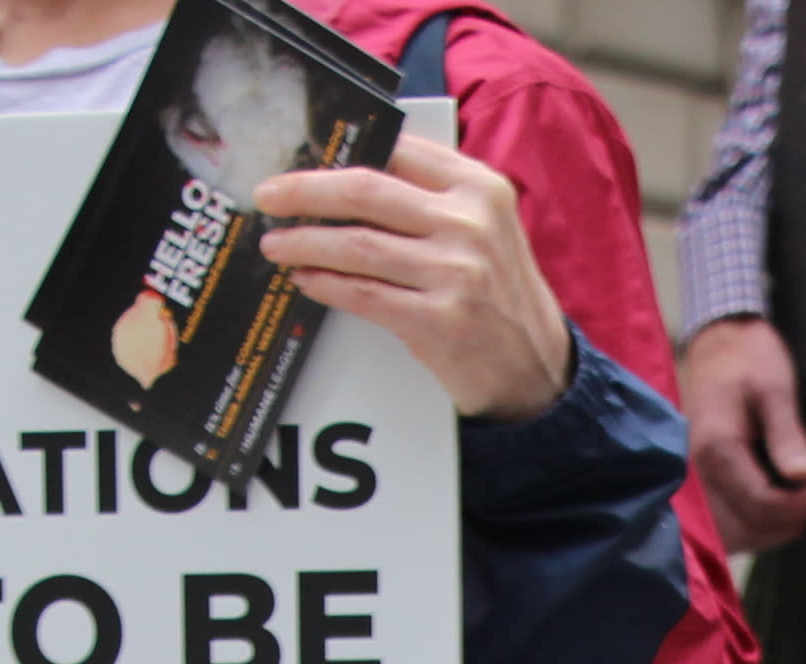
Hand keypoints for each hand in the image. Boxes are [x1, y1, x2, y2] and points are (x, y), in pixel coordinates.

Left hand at [255, 136, 572, 423]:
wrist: (537, 371)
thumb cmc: (499, 295)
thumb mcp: (483, 228)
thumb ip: (431, 198)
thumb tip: (347, 180)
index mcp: (479, 187)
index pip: (396, 150)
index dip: (341, 153)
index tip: (301, 158)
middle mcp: (470, 223)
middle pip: (365, 191)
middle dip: (304, 192)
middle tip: (268, 196)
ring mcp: (456, 272)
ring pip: (356, 244)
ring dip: (304, 243)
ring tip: (275, 245)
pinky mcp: (440, 320)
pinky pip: (364, 294)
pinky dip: (326, 285)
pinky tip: (305, 279)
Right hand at [683, 313, 805, 552]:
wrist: (721, 342)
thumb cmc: (747, 357)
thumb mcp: (774, 386)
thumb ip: (786, 432)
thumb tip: (803, 475)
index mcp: (716, 449)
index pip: (760, 502)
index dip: (802, 504)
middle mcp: (698, 472)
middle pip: (744, 528)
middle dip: (787, 521)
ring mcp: (697, 480)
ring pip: (732, 533)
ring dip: (771, 528)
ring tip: (803, 503)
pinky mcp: (703, 481)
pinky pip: (725, 521)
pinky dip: (755, 523)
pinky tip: (780, 506)